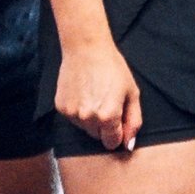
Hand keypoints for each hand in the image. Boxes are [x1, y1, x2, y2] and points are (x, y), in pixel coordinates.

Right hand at [55, 38, 140, 154]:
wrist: (86, 48)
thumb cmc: (113, 68)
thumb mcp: (132, 93)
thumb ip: (133, 121)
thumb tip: (128, 145)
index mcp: (108, 117)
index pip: (112, 142)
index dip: (117, 132)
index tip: (117, 118)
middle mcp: (88, 119)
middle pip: (98, 136)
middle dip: (103, 125)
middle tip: (106, 102)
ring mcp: (72, 113)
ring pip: (84, 128)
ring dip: (90, 118)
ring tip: (93, 95)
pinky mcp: (61, 107)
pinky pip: (73, 118)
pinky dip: (78, 110)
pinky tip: (82, 93)